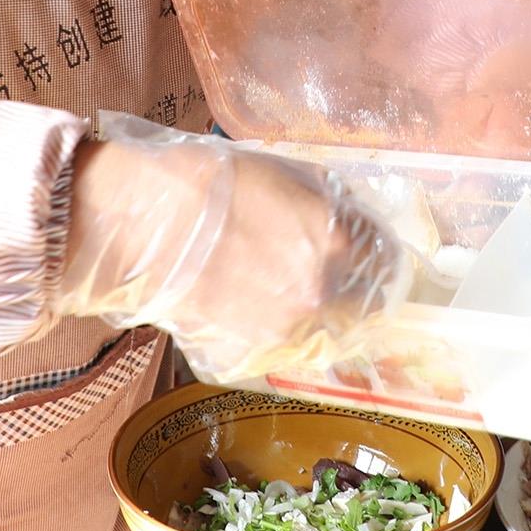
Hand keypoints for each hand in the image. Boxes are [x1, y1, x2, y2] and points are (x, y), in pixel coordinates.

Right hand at [58, 118, 412, 381]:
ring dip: (310, 324)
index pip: (387, 262)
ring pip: (320, 339)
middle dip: (352, 297)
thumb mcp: (286, 173)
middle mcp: (320, 292)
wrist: (143, 222)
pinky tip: (241, 313)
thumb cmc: (208, 182)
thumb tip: (353, 222)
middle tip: (327, 286)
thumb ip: (330, 205)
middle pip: (363, 309)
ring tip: (276, 300)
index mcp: (336, 239)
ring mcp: (284, 332)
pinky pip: (274, 355)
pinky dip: (266, 340)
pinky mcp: (248, 357)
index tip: (368, 261)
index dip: (377, 260)